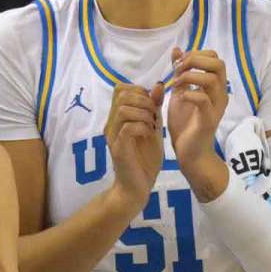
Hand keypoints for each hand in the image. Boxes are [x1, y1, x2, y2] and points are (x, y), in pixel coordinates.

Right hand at [103, 82, 164, 210]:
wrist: (137, 187)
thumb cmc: (144, 160)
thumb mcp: (153, 128)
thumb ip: (154, 108)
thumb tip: (158, 84)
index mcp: (117, 118)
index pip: (120, 89)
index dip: (139, 90)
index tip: (151, 105)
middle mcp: (111, 124)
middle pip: (121, 95)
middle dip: (143, 100)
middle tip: (154, 116)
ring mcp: (113, 136)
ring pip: (123, 109)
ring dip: (143, 114)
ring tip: (152, 125)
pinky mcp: (118, 149)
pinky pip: (128, 128)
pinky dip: (142, 127)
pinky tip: (149, 134)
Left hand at [167, 48, 228, 199]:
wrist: (189, 153)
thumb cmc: (185, 124)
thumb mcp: (179, 92)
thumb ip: (180, 73)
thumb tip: (176, 50)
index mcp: (214, 87)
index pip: (215, 57)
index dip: (196, 54)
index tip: (179, 63)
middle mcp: (219, 94)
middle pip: (218, 63)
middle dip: (195, 60)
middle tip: (178, 69)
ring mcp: (215, 107)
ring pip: (211, 79)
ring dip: (190, 76)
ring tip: (176, 83)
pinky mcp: (208, 120)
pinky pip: (202, 100)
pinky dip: (189, 94)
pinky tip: (179, 98)